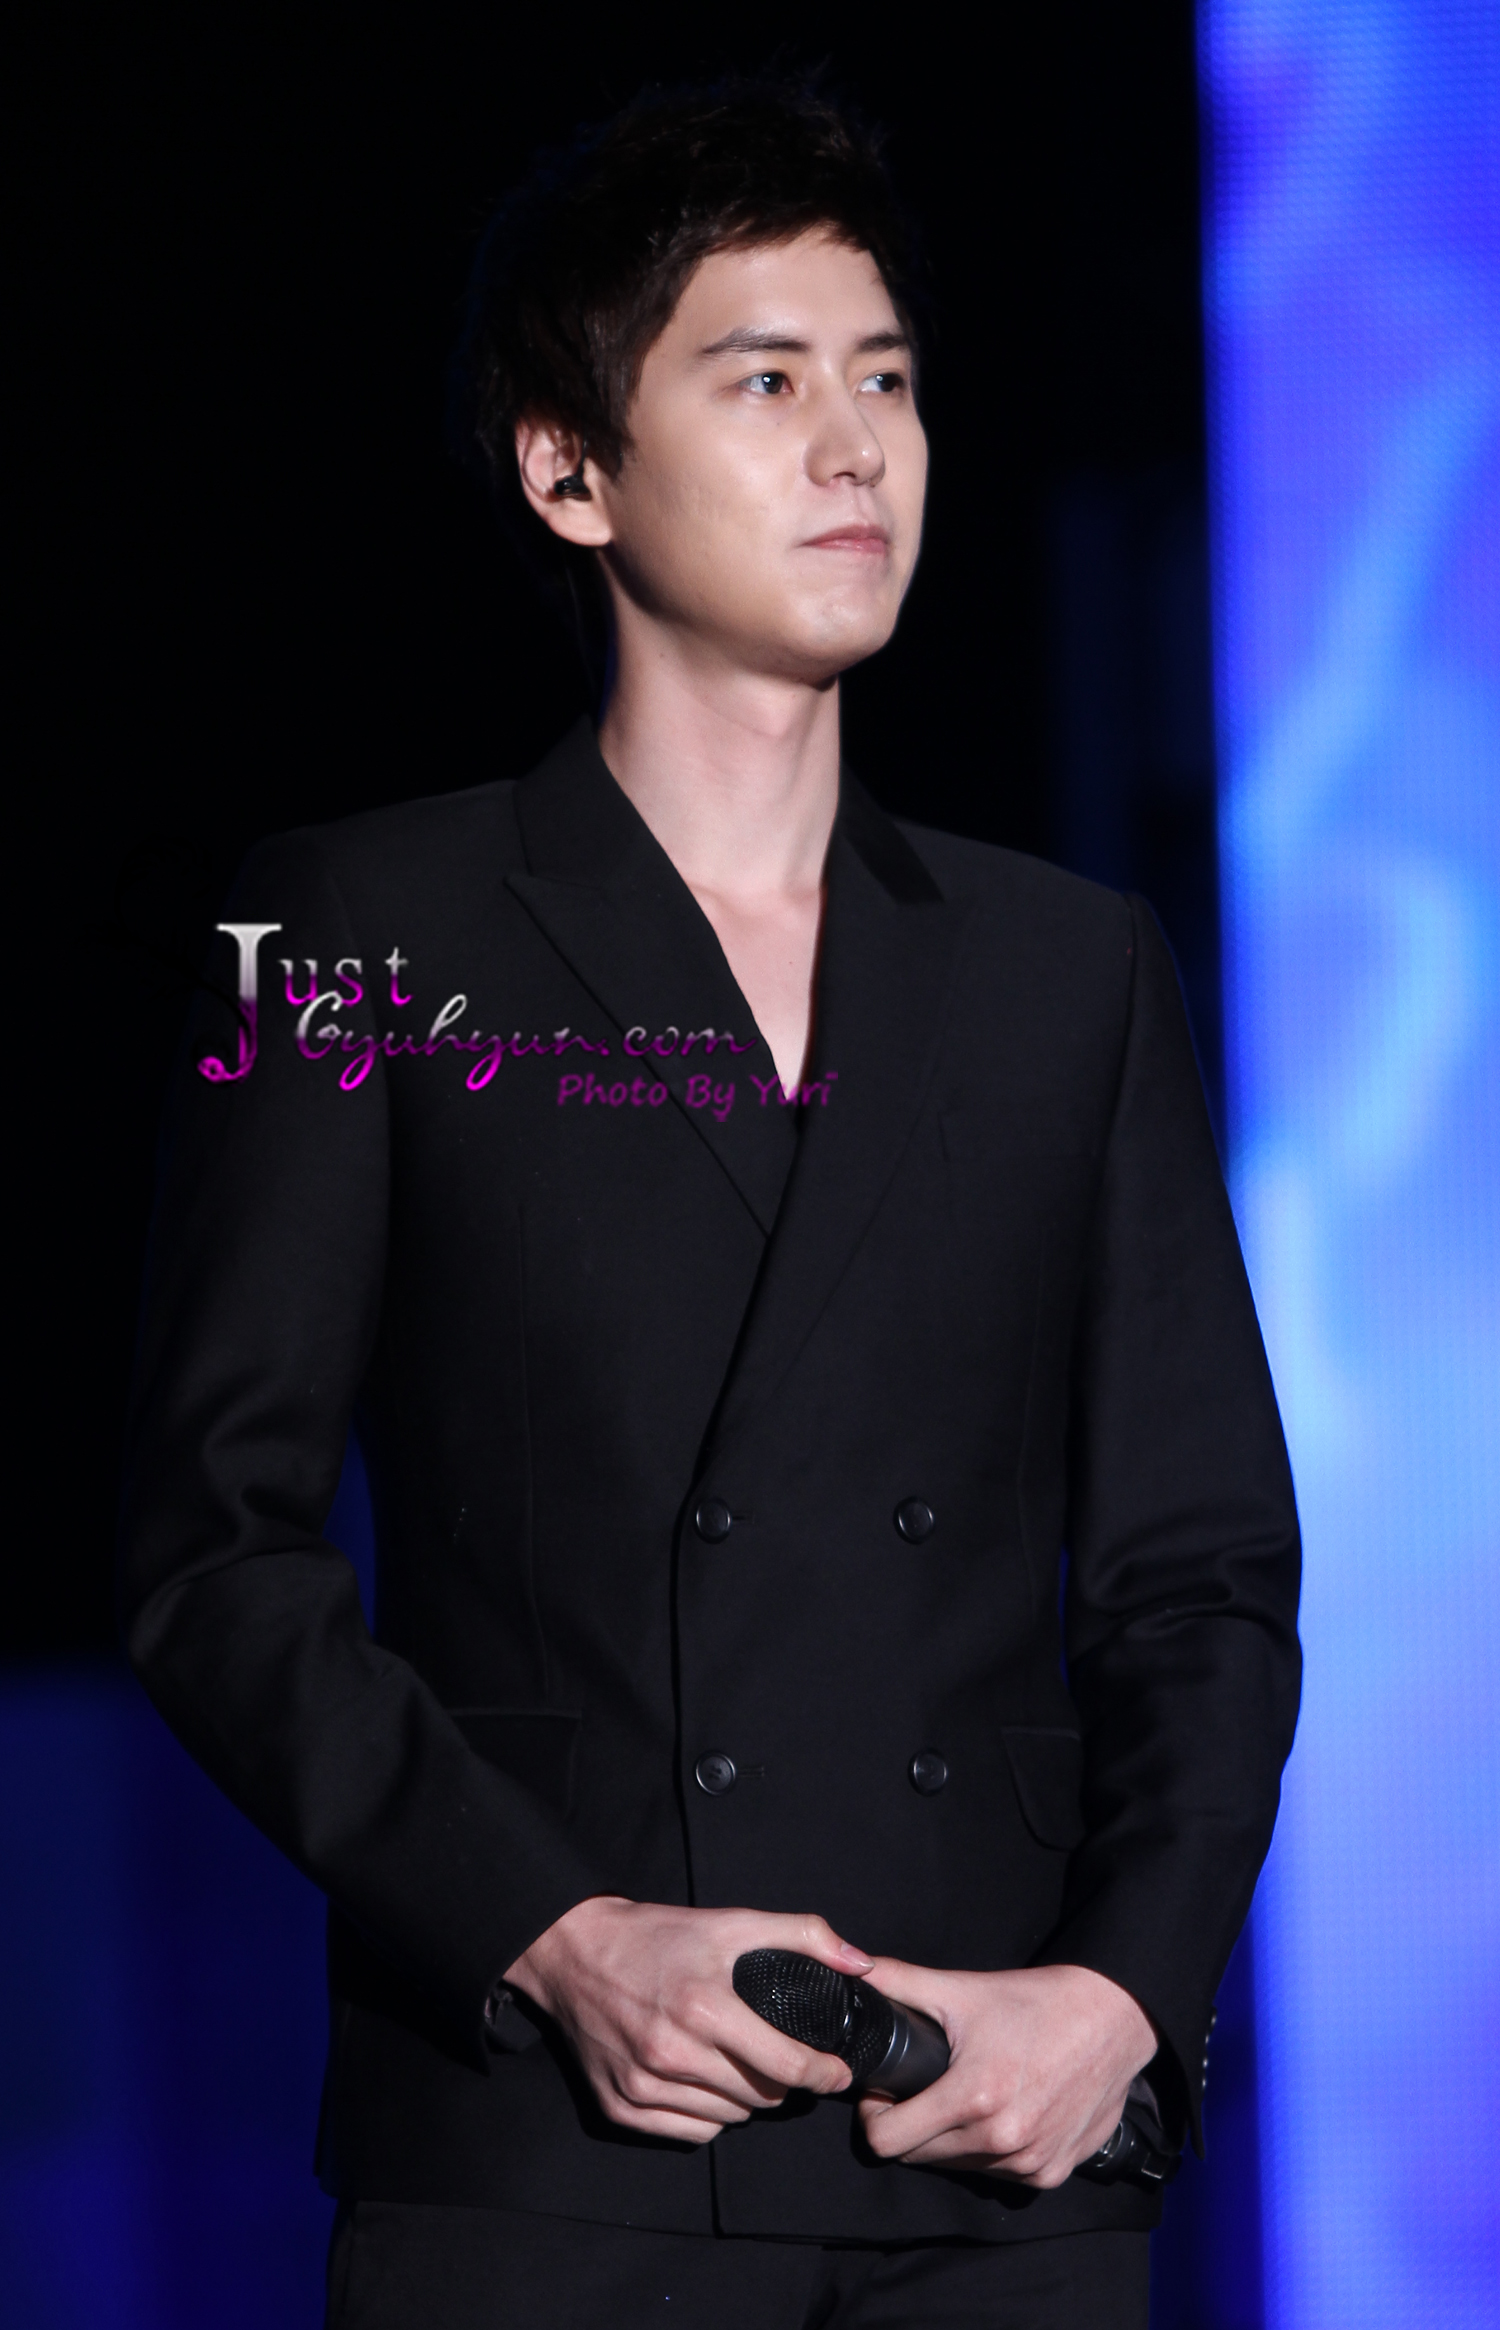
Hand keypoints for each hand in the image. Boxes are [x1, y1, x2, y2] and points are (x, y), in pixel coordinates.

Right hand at [505, 1897, 868, 2144]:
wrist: (573, 1951)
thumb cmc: (657, 1936)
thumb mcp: (730, 1921)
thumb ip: (801, 1935)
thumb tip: (861, 1964)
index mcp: (705, 2006)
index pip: (786, 2065)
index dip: (823, 2074)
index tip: (838, 2073)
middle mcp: (673, 2053)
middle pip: (760, 2098)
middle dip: (783, 2083)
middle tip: (782, 2060)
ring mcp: (643, 2085)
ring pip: (728, 2118)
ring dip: (746, 2100)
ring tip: (741, 2066)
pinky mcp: (620, 2106)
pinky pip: (690, 2133)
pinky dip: (709, 2116)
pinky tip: (707, 2084)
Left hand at [856, 1961, 1156, 2187]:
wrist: (1113, 2019)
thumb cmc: (1038, 2002)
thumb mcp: (963, 1988)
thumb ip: (900, 1982)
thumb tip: (853, 1969)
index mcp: (973, 2098)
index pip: (888, 2142)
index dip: (874, 2116)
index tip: (883, 2093)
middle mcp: (1001, 2141)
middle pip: (919, 2157)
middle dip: (909, 2126)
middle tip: (919, 2089)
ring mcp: (1029, 2163)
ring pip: (959, 2168)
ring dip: (949, 2141)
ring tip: (960, 2097)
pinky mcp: (1052, 2172)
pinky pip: (999, 2174)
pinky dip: (988, 2151)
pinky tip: (998, 2113)